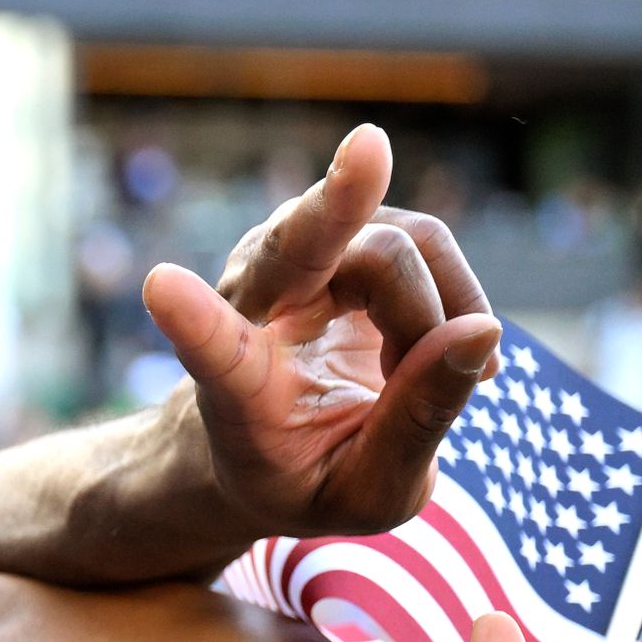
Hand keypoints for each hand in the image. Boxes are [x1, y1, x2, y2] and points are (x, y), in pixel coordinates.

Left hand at [143, 124, 504, 541]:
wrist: (275, 444)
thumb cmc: (308, 477)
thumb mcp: (366, 493)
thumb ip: (414, 424)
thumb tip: (481, 333)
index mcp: (234, 390)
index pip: (212, 352)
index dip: (194, 321)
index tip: (160, 285)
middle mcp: (250, 307)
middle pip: (295, 246)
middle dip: (334, 203)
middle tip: (367, 148)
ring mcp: (293, 261)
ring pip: (390, 247)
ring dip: (437, 312)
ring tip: (432, 379)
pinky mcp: (345, 240)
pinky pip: (420, 243)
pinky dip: (454, 297)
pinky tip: (451, 352)